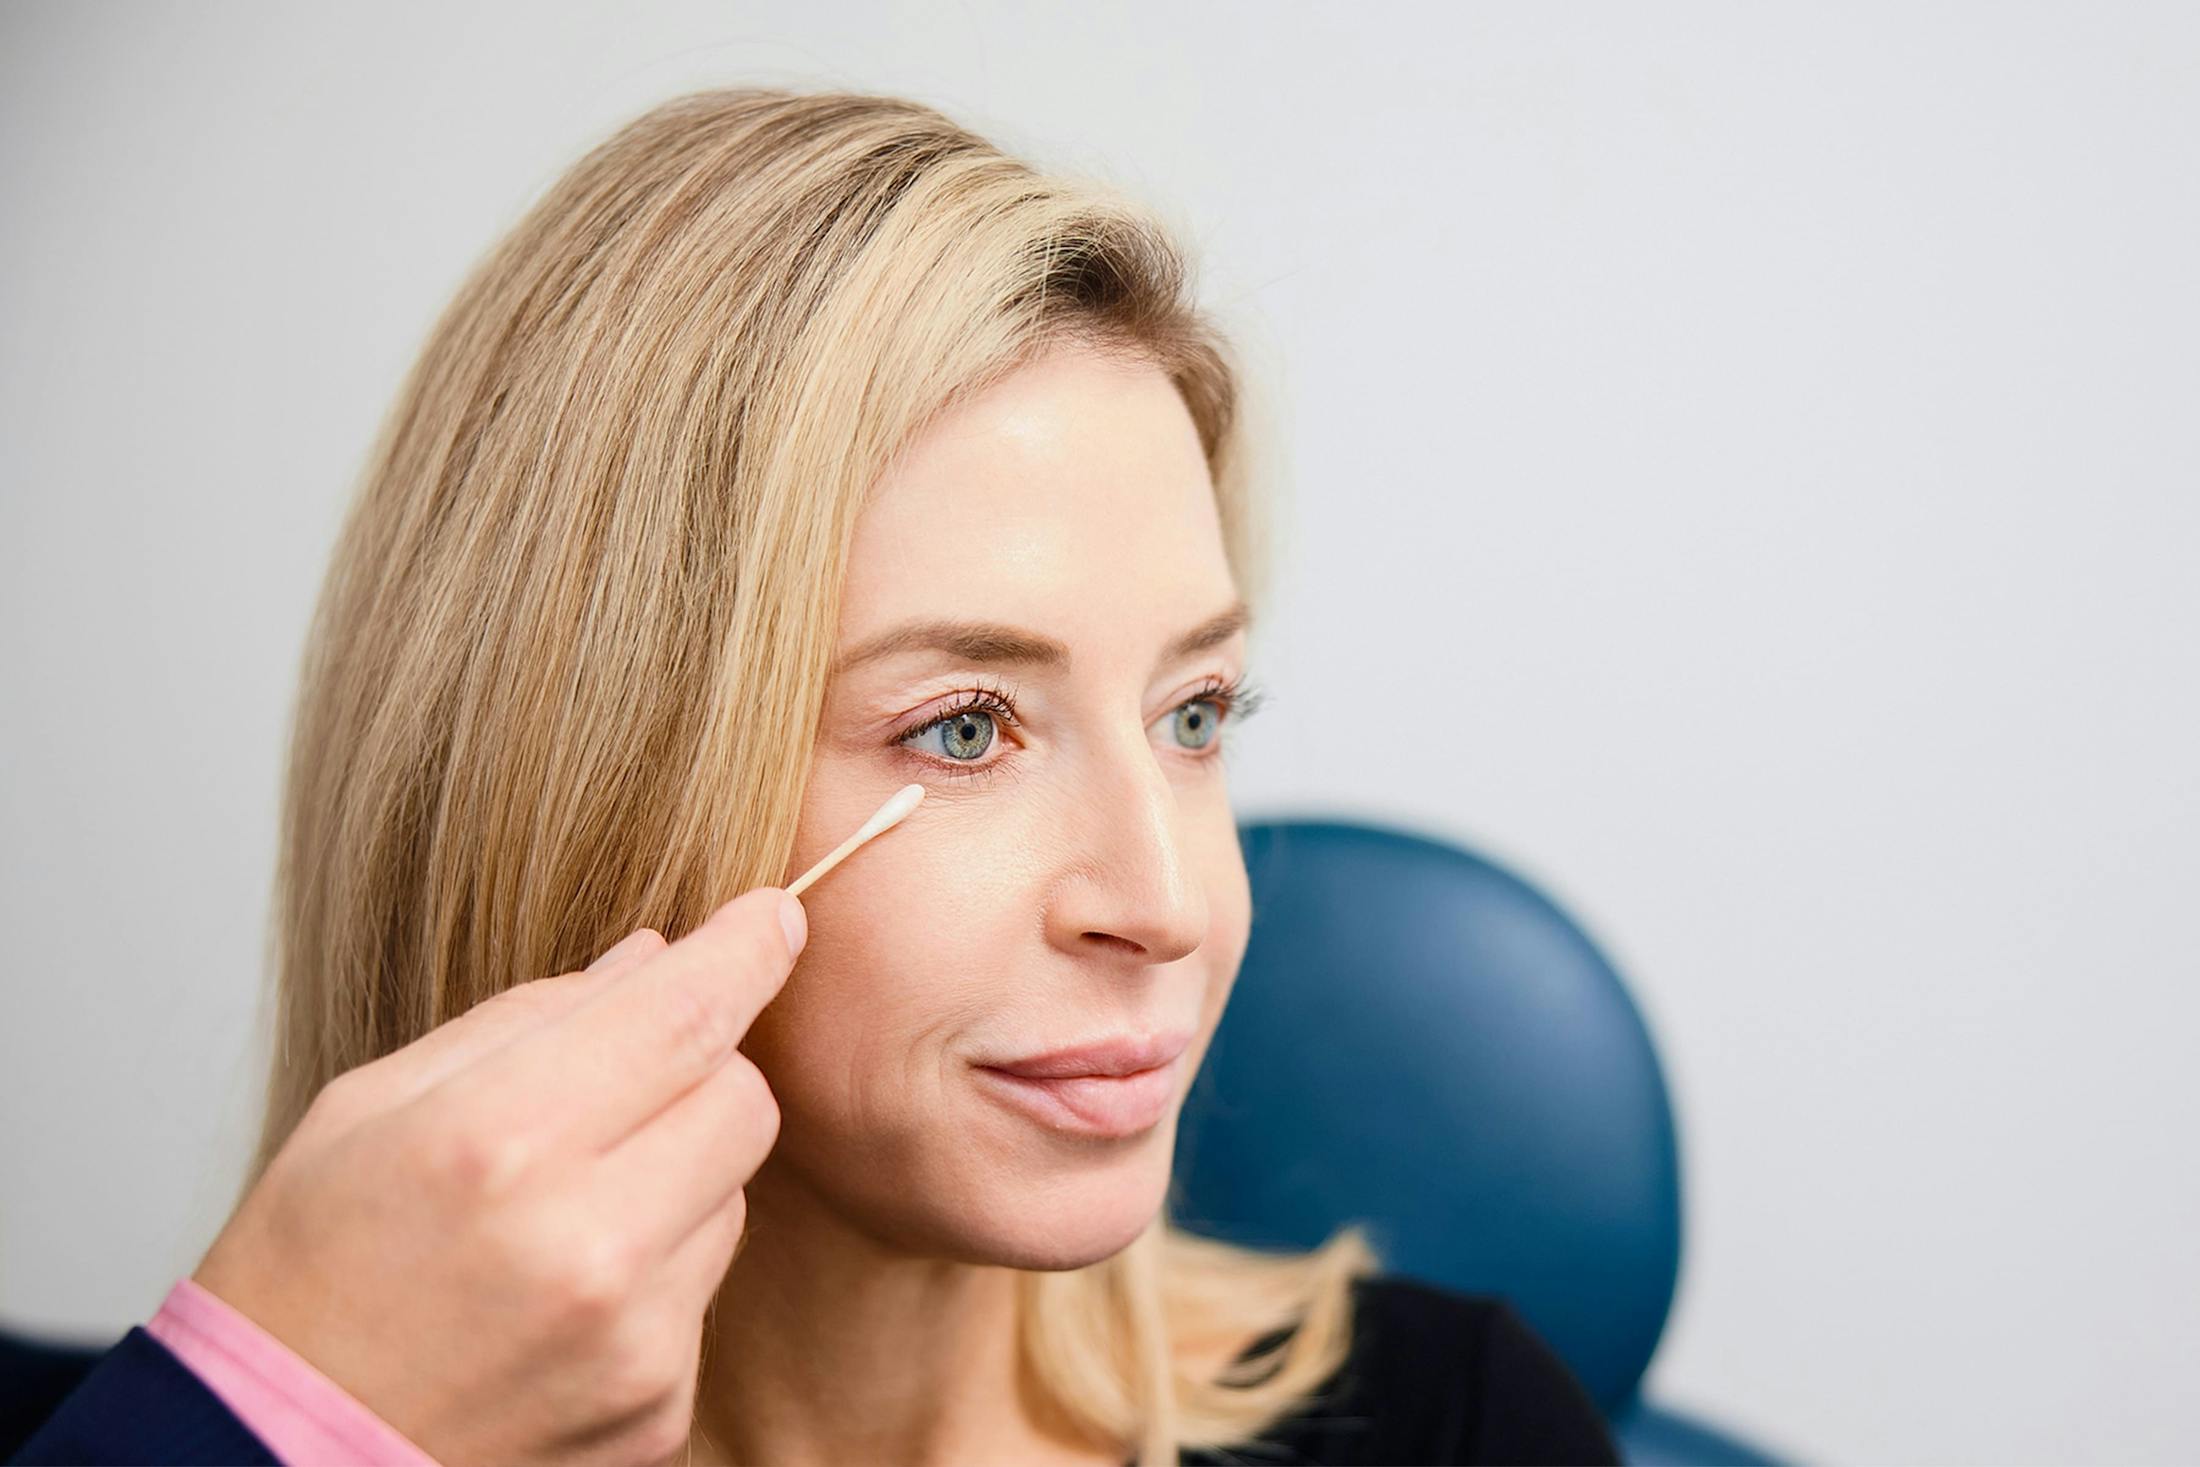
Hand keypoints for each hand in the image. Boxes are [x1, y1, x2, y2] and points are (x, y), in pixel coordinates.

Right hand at [191, 886, 806, 1466]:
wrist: (268, 1461)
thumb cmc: (301, 1277)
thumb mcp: (368, 1108)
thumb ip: (524, 1021)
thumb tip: (655, 958)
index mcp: (499, 1143)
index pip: (687, 1014)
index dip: (747, 949)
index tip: (772, 918)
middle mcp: (586, 1245)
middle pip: (744, 1099)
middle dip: (704, 1067)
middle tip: (627, 1081)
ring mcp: (634, 1341)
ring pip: (735, 1193)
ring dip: (678, 1173)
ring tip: (562, 1208)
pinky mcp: (659, 1410)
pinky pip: (705, 1288)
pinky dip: (658, 1266)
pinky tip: (563, 1291)